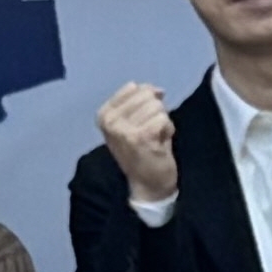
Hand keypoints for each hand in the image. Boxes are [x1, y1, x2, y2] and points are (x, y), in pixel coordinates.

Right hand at [96, 82, 178, 204]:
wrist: (148, 183)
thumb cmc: (142, 150)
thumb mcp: (134, 120)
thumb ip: (142, 100)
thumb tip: (157, 90)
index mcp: (104, 114)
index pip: (134, 87)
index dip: (146, 102)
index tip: (141, 121)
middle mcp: (109, 120)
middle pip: (147, 95)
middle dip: (155, 112)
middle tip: (150, 131)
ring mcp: (123, 129)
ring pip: (157, 106)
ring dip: (162, 122)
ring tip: (155, 138)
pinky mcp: (140, 137)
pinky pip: (163, 119)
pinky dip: (167, 130)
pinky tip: (159, 143)